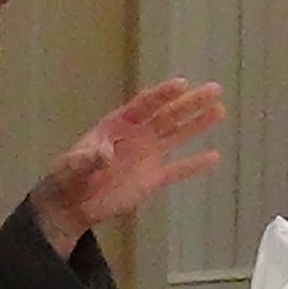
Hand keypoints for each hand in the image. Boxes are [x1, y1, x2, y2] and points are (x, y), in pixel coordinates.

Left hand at [32, 79, 230, 248]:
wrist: (72, 204)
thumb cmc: (68, 178)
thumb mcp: (72, 167)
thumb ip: (88, 159)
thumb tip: (104, 156)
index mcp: (118, 125)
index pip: (144, 105)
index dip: (162, 95)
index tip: (182, 84)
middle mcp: (137, 135)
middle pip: (168, 115)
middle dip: (190, 103)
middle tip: (213, 89)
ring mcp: (147, 155)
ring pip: (177, 135)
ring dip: (198, 124)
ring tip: (220, 109)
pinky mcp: (153, 178)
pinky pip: (178, 169)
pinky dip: (195, 165)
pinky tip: (214, 157)